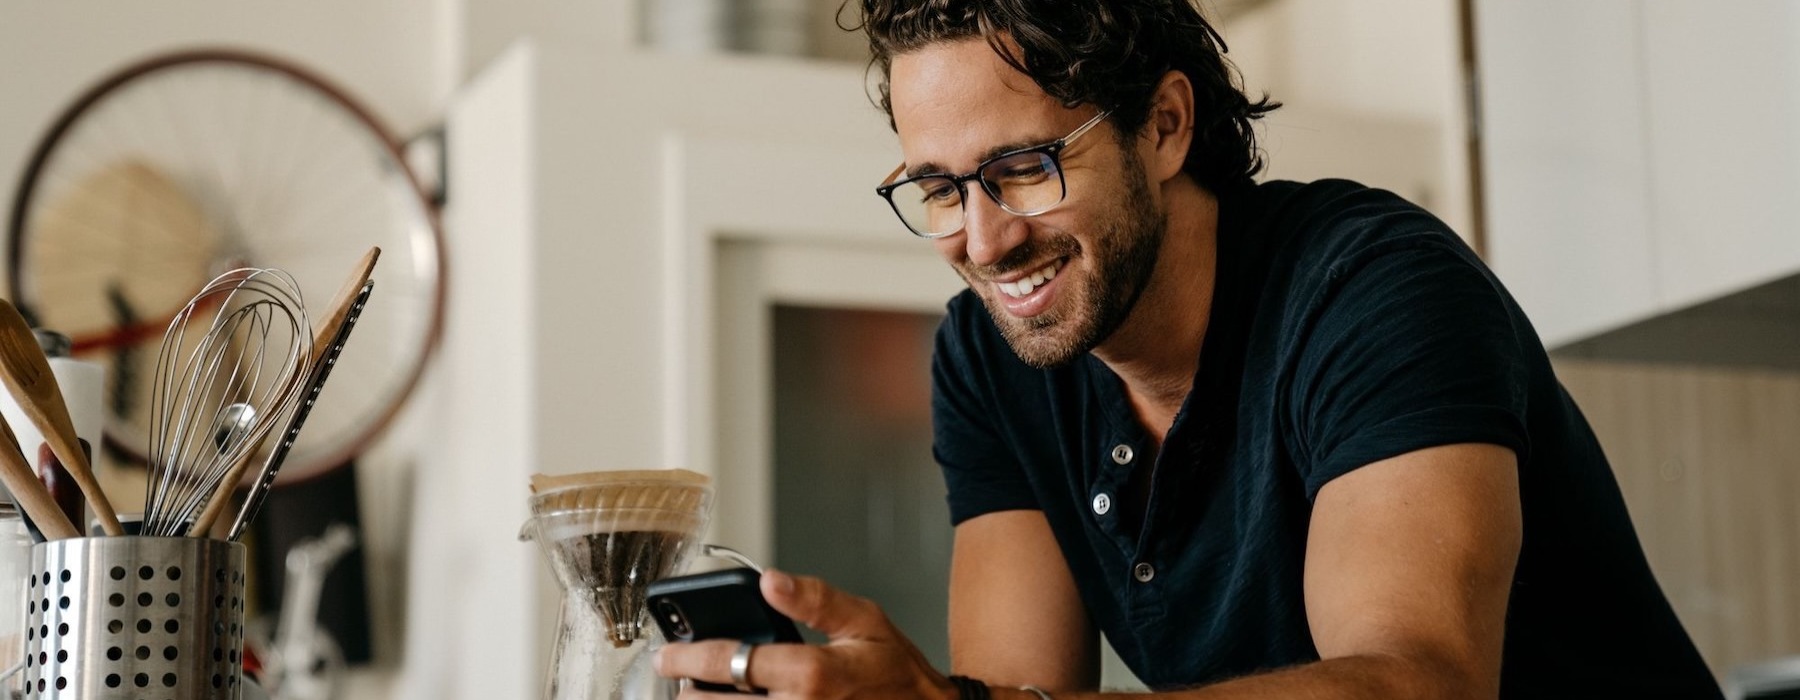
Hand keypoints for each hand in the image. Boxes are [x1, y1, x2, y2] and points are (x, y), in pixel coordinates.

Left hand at [655, 569, 957, 698]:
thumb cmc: (896, 671)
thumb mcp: (865, 621)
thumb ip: (815, 599)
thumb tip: (770, 581)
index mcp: (813, 674)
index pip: (733, 663)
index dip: (690, 658)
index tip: (667, 655)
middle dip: (689, 692)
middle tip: (675, 681)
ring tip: (694, 698)